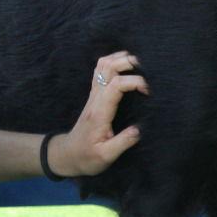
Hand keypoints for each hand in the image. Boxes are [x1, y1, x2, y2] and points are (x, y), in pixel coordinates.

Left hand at [47, 51, 149, 176]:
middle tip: (149, 70)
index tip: (149, 91)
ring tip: (140, 64)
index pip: (116, 85)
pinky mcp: (94, 95)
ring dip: (121, 59)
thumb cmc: (87, 157)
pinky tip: (127, 67)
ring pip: (103, 64)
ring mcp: (93, 95)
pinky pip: (101, 70)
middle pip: (108, 67)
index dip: (135, 82)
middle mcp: (95, 99)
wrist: (67, 156)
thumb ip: (123, 142)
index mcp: (100, 112)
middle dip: (129, 62)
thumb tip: (140, 128)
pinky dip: (115, 62)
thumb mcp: (106, 157)